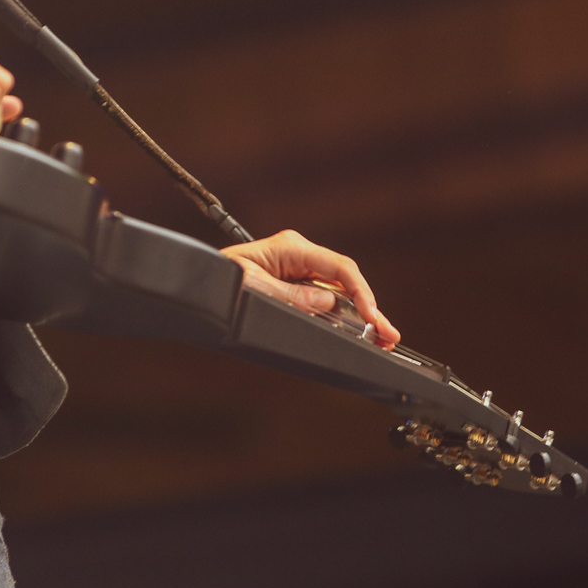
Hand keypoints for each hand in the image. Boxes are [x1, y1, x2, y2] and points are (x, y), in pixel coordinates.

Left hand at [222, 229, 399, 348]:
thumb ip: (294, 298)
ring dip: (359, 317)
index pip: (339, 268)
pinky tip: (357, 333)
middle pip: (345, 282)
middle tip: (389, 336)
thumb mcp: (254, 289)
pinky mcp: (294, 285)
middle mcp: (299, 255)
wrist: (197, 283)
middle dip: (369, 309)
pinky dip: (340, 318)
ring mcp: (298, 270)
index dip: (361, 294)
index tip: (374, 319)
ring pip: (338, 293)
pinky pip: (323, 300)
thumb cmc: (219, 280)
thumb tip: (328, 303)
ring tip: (380, 340)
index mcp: (292, 248)